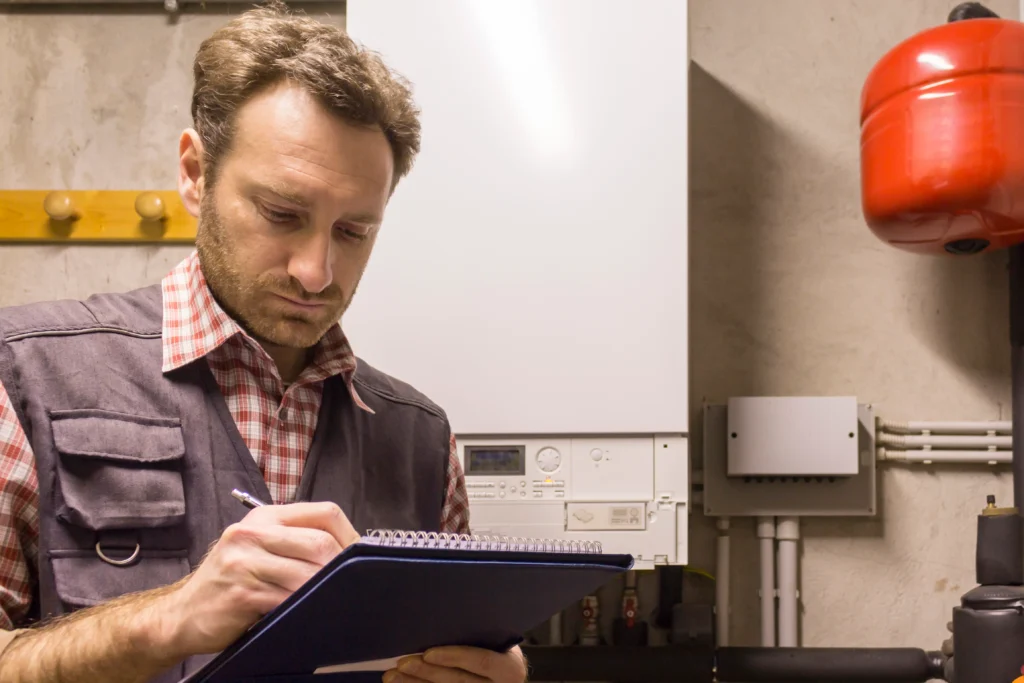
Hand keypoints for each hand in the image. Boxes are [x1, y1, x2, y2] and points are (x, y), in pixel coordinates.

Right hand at [154, 501, 359, 657]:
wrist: (183, 614)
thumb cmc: (230, 581)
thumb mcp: (259, 548)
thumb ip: (296, 541)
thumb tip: (350, 551)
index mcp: (265, 517)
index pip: (324, 512)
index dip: (351, 535)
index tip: (363, 556)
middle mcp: (253, 533)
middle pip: (321, 542)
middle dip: (343, 567)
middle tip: (354, 585)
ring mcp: (245, 562)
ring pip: (308, 574)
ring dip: (326, 591)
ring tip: (335, 600)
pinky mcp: (241, 593)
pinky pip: (288, 599)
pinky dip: (305, 608)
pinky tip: (310, 613)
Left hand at [385, 645, 527, 682]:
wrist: (503, 676)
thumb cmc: (498, 649)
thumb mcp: (498, 640)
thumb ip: (479, 634)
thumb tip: (444, 612)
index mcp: (509, 669)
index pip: (482, 662)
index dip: (454, 657)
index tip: (428, 652)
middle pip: (458, 682)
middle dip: (427, 672)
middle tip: (402, 663)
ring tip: (393, 676)